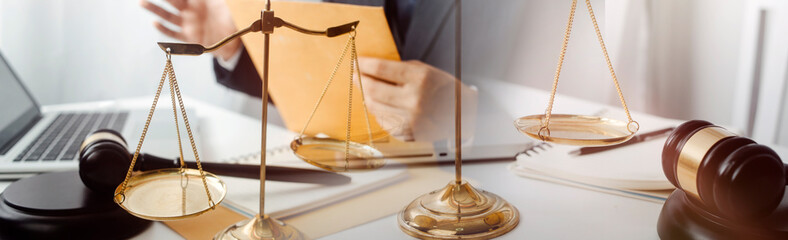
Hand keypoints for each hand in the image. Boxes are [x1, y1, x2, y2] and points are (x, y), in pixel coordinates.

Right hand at [140, 0, 240, 59]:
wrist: (235, 40)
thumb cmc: (232, 19)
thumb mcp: (226, 4)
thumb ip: (217, 0)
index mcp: (198, 2)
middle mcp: (190, 12)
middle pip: (171, 2)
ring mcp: (188, 24)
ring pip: (167, 16)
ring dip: (155, 10)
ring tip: (143, 3)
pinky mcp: (189, 38)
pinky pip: (173, 34)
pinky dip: (164, 29)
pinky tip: (155, 23)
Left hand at [358, 57, 477, 141]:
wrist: (464, 114)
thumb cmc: (445, 89)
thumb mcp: (427, 71)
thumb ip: (400, 69)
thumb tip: (371, 69)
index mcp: (420, 79)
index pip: (381, 69)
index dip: (364, 64)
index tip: (357, 61)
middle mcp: (414, 100)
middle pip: (372, 89)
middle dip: (360, 80)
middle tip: (355, 75)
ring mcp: (410, 119)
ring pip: (374, 107)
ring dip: (366, 96)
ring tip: (366, 88)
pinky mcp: (408, 133)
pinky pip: (383, 121)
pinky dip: (378, 111)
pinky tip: (380, 104)